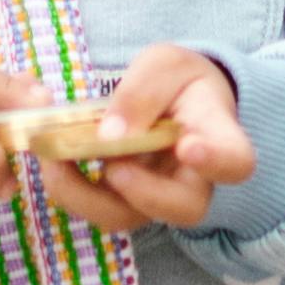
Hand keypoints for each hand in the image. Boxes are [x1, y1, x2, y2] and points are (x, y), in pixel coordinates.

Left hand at [35, 45, 251, 235]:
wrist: (171, 100)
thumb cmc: (179, 82)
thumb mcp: (164, 65)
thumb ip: (144, 91)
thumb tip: (111, 134)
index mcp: (220, 138)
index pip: (235, 161)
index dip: (216, 162)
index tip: (188, 147)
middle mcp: (195, 180)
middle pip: (185, 208)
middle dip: (144, 193)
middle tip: (114, 167)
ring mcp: (157, 197)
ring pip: (130, 218)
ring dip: (87, 194)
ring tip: (57, 156)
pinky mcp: (123, 202)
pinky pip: (96, 208)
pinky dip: (68, 186)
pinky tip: (50, 155)